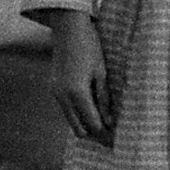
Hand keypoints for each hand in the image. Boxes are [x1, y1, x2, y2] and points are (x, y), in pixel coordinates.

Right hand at [49, 9, 119, 149]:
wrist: (68, 29)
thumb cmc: (90, 47)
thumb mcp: (102, 73)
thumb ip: (104, 99)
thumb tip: (109, 122)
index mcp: (76, 92)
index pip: (92, 124)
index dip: (105, 134)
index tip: (116, 139)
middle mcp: (62, 96)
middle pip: (78, 129)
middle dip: (94, 135)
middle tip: (111, 136)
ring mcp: (55, 93)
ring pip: (71, 121)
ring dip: (85, 125)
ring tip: (104, 124)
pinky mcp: (53, 88)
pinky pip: (66, 110)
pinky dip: (78, 114)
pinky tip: (91, 110)